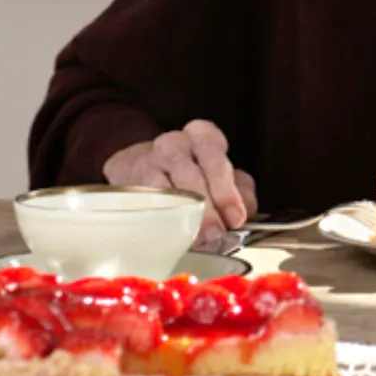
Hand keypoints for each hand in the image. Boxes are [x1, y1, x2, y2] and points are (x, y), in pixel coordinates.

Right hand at [105, 120, 257, 244]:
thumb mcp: (220, 173)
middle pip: (193, 176)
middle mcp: (175, 143)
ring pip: (169, 190)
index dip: (227, 193)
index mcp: (203, 136)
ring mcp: (149, 161)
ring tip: (198, 239)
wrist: (139, 164)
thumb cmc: (188, 171)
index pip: (217, 161)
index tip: (236, 218)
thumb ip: (240, 191)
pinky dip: (162, 219)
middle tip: (217, 234)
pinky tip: (172, 233)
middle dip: (207, 209)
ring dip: (185, 218)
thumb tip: (245, 212)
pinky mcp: (131, 181)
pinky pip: (147, 202)